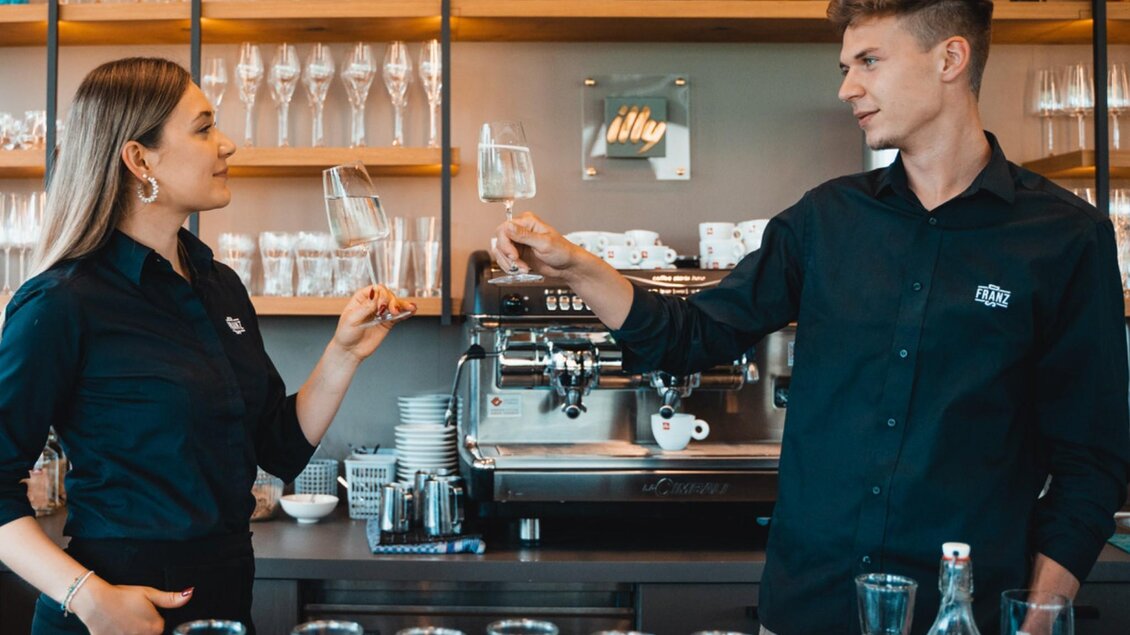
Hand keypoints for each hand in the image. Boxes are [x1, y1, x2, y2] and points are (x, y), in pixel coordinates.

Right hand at [75, 578, 191, 634]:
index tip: (141, 612)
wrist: (95, 602)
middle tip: (129, 617)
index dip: (151, 618)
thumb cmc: (122, 596)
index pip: (159, 627)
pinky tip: (116, 627)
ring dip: (131, 631)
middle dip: (141, 627)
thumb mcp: (149, 593)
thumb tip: (189, 594)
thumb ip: (170, 599)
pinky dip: (121, 633)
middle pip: (148, 634)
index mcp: (155, 627)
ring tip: (122, 621)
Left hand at [332, 284, 413, 360]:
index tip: (381, 305)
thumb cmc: (346, 333)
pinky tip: (412, 310)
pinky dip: (406, 312)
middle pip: (388, 295)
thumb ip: (365, 307)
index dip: (382, 294)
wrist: (350, 350)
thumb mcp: (352, 319)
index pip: (376, 289)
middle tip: (392, 311)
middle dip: (392, 301)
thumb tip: (375, 294)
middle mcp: (372, 304)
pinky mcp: (387, 322)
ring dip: (402, 305)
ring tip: (409, 308)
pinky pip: (399, 315)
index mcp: (362, 299)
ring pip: (395, 304)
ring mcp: (381, 313)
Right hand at [492, 211, 592, 278]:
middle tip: (518, 263)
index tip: (513, 255)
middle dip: (507, 255)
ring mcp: (518, 243)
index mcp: (527, 221)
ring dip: (509, 263)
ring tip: (522, 268)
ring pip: (500, 252)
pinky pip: (505, 260)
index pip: (504, 228)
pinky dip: (510, 267)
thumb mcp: (544, 243)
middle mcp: (520, 230)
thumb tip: (508, 226)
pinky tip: (522, 269)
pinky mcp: (518, 254)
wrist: (567, 267)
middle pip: (500, 241)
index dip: (505, 243)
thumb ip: (524, 235)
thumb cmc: (562, 252)